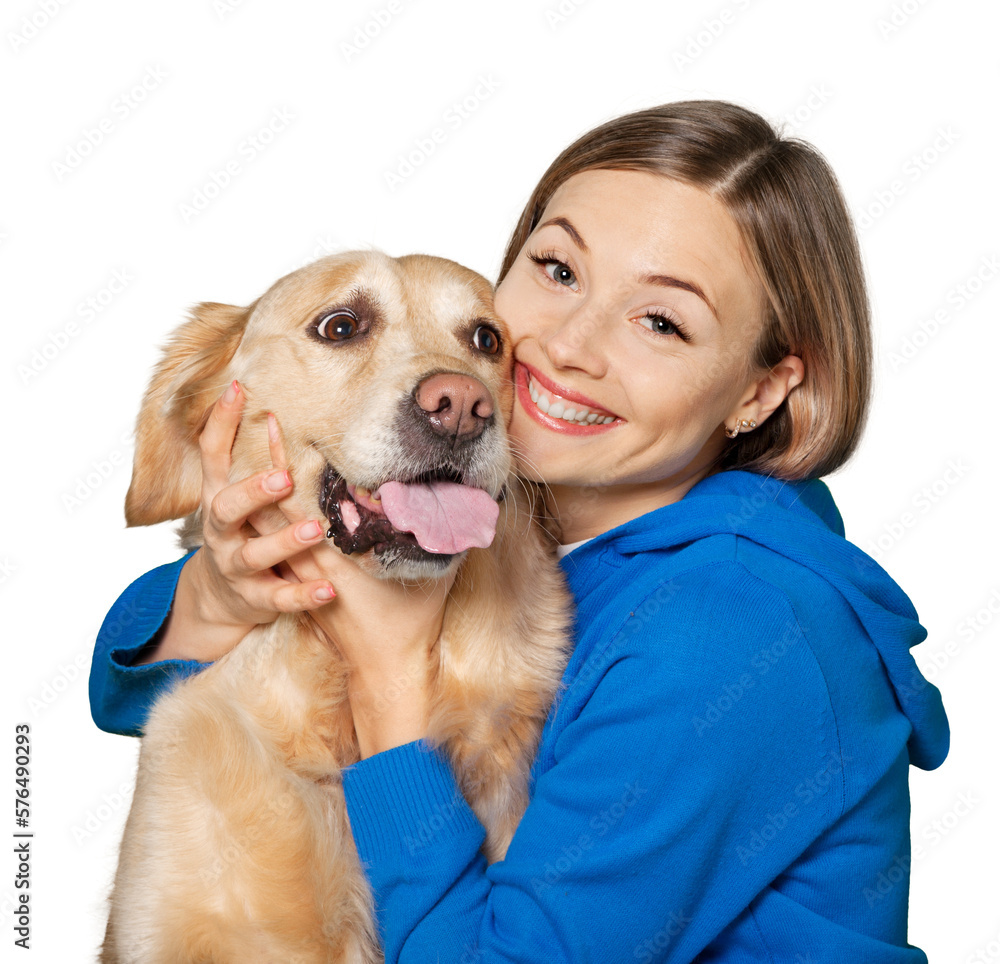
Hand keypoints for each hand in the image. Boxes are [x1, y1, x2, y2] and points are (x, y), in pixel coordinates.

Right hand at [133, 380, 334, 664]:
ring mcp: (235, 566)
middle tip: (282, 478)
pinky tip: (328, 589)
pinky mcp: (255, 598)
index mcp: (218, 497)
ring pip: (254, 555)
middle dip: (253, 492)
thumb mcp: (238, 494)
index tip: (237, 388)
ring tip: (314, 529)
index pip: (212, 454)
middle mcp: (221, 531)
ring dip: (284, 541)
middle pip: (227, 508)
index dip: (220, 422)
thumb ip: (252, 456)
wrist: (219, 599)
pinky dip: (304, 595)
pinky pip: (280, 598)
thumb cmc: (239, 532)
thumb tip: (264, 405)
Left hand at [264, 413, 458, 757]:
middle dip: (263, 464)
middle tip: (254, 425)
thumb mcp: (433, 571)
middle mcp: (312, 559)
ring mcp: (303, 575)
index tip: (275, 424)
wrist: (385, 669)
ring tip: (249, 453)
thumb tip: (472, 498)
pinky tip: (267, 498)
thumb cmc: (411, 619)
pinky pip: (277, 546)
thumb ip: (445, 532)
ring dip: (259, 491)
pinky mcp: (303, 587)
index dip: (284, 461)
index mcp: (338, 551)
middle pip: (273, 505)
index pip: (298, 497)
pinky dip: (268, 520)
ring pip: (269, 526)